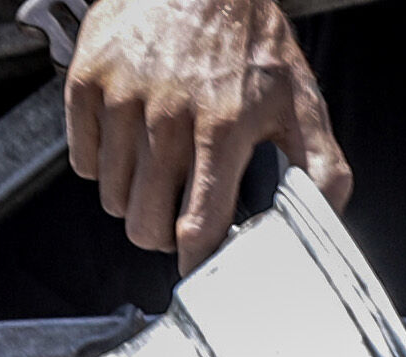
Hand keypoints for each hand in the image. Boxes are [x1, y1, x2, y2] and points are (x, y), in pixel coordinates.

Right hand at [60, 0, 346, 266]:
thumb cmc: (251, 39)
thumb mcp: (302, 102)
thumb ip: (322, 168)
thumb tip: (324, 221)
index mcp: (222, 129)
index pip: (198, 225)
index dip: (197, 259)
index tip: (200, 267)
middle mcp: (167, 116)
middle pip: (144, 222)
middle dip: (162, 234)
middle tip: (178, 217)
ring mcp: (121, 98)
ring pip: (112, 197)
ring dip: (134, 201)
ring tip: (159, 177)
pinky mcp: (87, 81)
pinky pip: (81, 159)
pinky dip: (102, 166)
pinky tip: (131, 149)